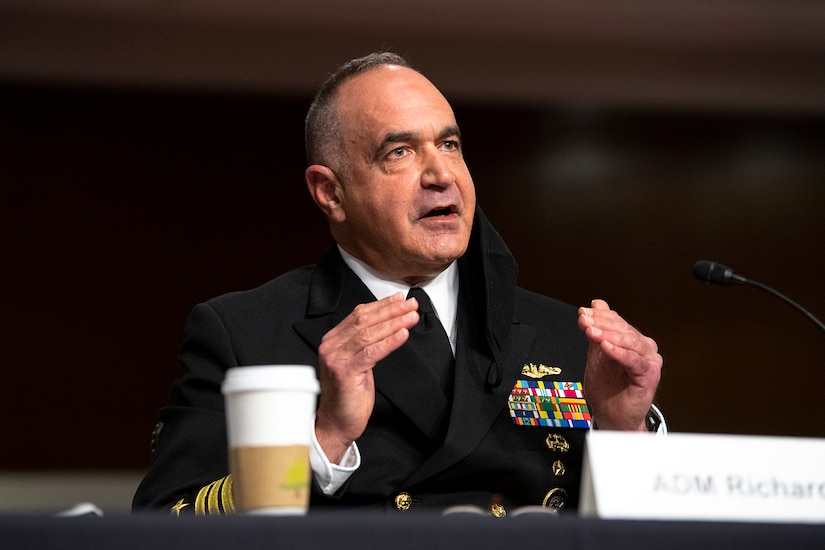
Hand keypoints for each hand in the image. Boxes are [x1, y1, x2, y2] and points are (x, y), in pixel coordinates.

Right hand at [315, 292, 419, 461]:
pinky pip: (371, 352)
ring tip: (411, 317)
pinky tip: (403, 334)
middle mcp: (331, 346)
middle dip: (391, 311)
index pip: (358, 314)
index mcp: (332, 340)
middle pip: (364, 321)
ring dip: (394, 323)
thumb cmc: (348, 395)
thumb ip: (365, 343)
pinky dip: (389, 341)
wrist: (336, 423)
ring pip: (369, 333)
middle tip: (410, 305)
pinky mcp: (345, 372)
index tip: (399, 299)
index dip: (381, 304)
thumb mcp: (357, 363)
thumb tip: (388, 321)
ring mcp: (336, 359)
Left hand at [578, 299, 661, 430]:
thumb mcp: (597, 354)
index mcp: (633, 341)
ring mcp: (650, 361)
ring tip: (590, 331)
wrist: (611, 416)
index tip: (581, 313)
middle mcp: (645, 348)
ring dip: (608, 335)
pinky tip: (605, 346)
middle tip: (584, 320)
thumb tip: (596, 303)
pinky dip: (619, 352)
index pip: (617, 322)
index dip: (599, 316)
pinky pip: (634, 361)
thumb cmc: (606, 387)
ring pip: (630, 342)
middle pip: (624, 329)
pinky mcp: (650, 376)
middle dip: (601, 323)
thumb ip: (598, 330)